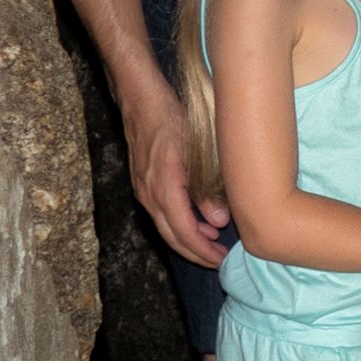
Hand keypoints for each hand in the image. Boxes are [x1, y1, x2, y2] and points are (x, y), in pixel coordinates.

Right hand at [119, 79, 230, 268]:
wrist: (139, 99)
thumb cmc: (171, 117)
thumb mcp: (198, 149)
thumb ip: (208, 188)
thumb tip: (219, 221)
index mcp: (164, 188)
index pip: (184, 232)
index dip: (203, 251)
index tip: (221, 260)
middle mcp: (148, 194)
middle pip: (171, 236)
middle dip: (195, 253)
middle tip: (218, 261)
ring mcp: (142, 190)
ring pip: (164, 226)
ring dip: (187, 239)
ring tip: (211, 244)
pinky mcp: (142, 183)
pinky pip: (160, 213)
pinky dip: (177, 224)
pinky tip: (195, 221)